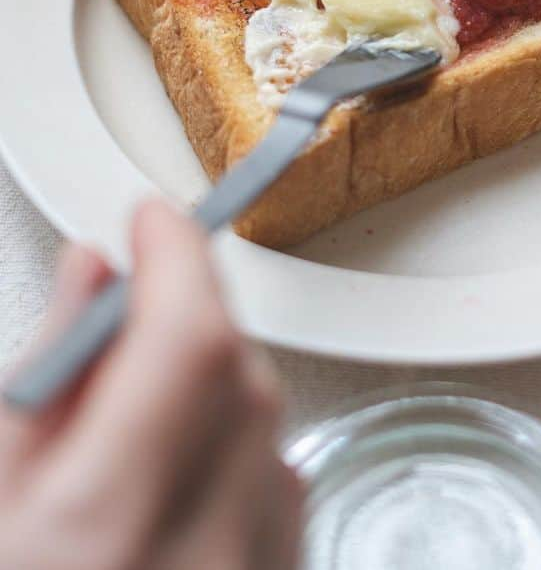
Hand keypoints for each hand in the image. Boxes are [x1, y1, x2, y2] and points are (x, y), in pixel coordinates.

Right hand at [0, 202, 301, 569]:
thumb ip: (47, 375)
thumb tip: (95, 272)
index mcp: (106, 526)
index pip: (187, 341)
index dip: (177, 258)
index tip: (152, 219)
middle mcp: (204, 554)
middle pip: (238, 374)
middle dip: (187, 325)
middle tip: (121, 333)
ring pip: (266, 424)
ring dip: (209, 392)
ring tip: (125, 438)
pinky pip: (277, 483)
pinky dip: (232, 455)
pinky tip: (168, 487)